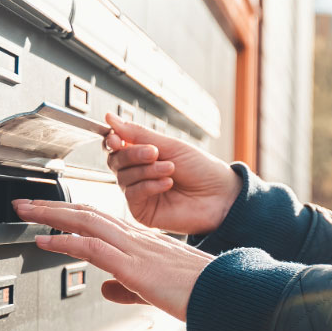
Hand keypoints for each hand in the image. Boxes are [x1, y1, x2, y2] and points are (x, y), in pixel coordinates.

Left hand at [13, 198, 212, 319]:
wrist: (226, 294)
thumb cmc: (201, 293)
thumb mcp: (158, 291)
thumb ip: (128, 288)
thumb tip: (104, 289)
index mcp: (145, 243)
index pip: (103, 220)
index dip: (74, 213)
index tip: (52, 211)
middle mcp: (138, 239)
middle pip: (89, 213)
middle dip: (54, 207)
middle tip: (26, 202)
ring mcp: (136, 250)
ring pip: (86, 222)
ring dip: (51, 215)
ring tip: (25, 211)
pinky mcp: (134, 266)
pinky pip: (93, 247)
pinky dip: (65, 241)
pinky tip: (44, 240)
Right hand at [102, 112, 240, 234]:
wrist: (221, 195)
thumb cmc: (201, 169)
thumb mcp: (171, 146)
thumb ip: (138, 134)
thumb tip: (110, 119)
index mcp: (143, 156)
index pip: (115, 146)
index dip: (112, 141)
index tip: (116, 139)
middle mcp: (138, 174)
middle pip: (115, 161)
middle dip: (133, 154)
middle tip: (155, 152)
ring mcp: (139, 193)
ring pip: (123, 177)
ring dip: (147, 170)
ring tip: (170, 169)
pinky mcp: (142, 211)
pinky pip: (132, 195)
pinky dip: (149, 186)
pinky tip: (168, 183)